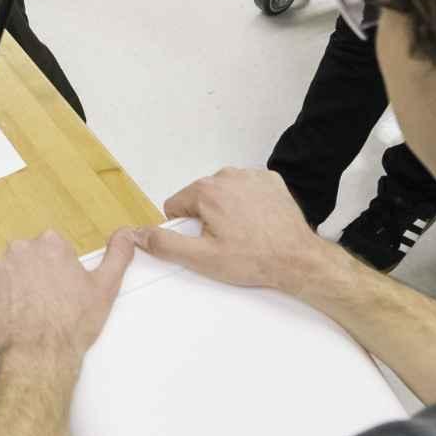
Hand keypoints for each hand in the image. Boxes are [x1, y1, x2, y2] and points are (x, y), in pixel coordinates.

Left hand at [0, 229, 136, 367]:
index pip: (51, 250)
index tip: (60, 291)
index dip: (57, 272)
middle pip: (27, 259)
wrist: (42, 354)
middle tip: (45, 304)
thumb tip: (126, 234)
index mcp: (51, 244)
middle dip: (33, 277)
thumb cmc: (73, 324)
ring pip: (6, 274)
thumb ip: (117, 254)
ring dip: (13, 288)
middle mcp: (21, 249)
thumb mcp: (105, 287)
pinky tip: (10, 317)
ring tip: (27, 312)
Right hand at [149, 168, 328, 295]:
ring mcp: (251, 175)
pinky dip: (249, 202)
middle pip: (201, 196)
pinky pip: (247, 188)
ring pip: (224, 191)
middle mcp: (227, 175)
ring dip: (227, 208)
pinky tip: (258, 222)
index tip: (204, 241)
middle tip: (226, 241)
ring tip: (244, 233)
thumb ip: (165, 244)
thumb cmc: (252, 259)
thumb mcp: (201, 258)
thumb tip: (139, 234)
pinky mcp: (270, 180)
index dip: (185, 227)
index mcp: (206, 191)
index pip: (176, 204)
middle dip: (207, 217)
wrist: (297, 259)